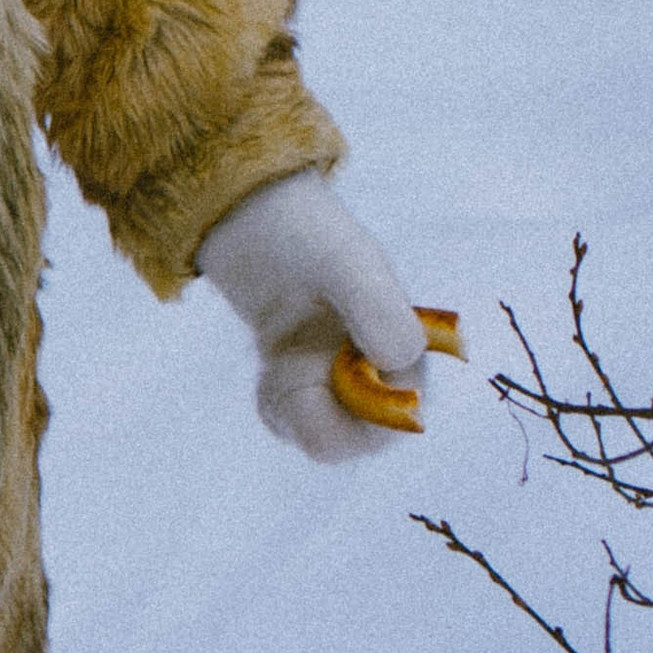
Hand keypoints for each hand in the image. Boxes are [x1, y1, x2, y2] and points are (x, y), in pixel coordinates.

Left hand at [196, 171, 429, 462]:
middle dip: (323, 417)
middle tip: (288, 373)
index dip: (367, 415)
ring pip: (326, 438)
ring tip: (276, 369)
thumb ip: (378, 309)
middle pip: (363, 438)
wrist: (247, 213)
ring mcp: (339, 377)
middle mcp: (379, 367)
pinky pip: (296, 425)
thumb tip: (396, 364)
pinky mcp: (303, 380)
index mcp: (405, 342)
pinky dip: (279, 409)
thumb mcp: (345, 261)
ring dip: (296, 411)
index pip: (404, 412)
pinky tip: (268, 375)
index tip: (326, 377)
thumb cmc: (305, 231)